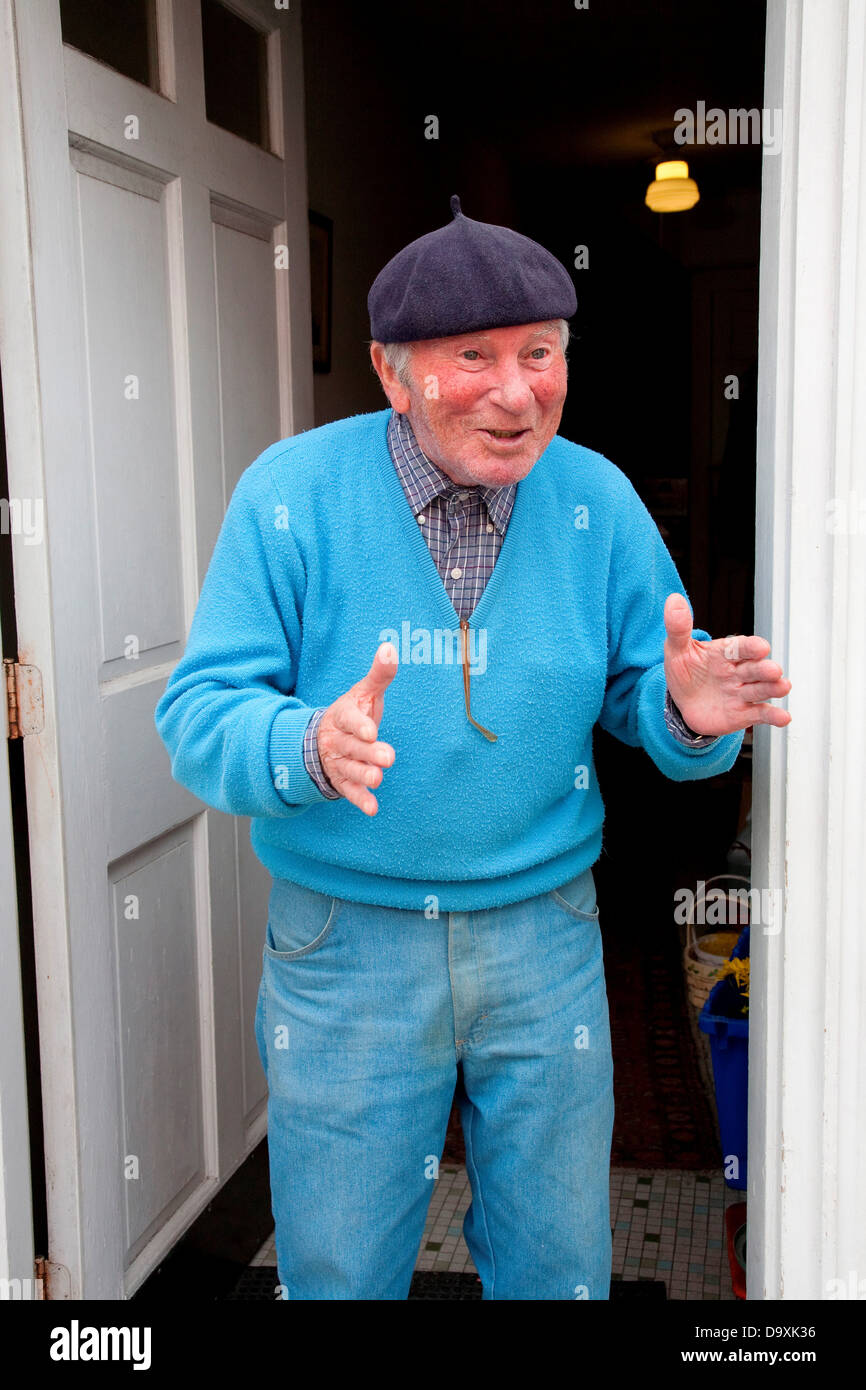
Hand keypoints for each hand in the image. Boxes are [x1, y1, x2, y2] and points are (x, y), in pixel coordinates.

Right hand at [316, 642, 397, 814]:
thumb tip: (390, 646)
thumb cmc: (353, 713)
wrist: (322, 739)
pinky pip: (349, 791)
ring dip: (363, 775)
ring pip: (350, 769)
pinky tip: (372, 808)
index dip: (359, 725)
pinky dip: (360, 799)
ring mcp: (338, 762)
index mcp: (342, 716)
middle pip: (352, 747)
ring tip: (378, 778)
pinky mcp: (342, 781)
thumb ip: (379, 674)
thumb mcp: (364, 692)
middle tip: (387, 757)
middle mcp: (338, 740)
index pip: (349, 719)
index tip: (371, 730)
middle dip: (368, 752)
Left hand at [663, 593, 792, 736]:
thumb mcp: (676, 649)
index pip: (741, 647)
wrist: (682, 704)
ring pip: (762, 689)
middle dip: (766, 669)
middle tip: (773, 670)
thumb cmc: (684, 672)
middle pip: (756, 669)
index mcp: (726, 652)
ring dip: (773, 688)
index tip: (760, 647)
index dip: (751, 647)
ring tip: (782, 686)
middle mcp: (739, 671)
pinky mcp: (744, 713)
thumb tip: (674, 599)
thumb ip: (678, 628)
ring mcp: (743, 692)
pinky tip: (784, 718)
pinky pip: (761, 713)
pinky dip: (774, 716)